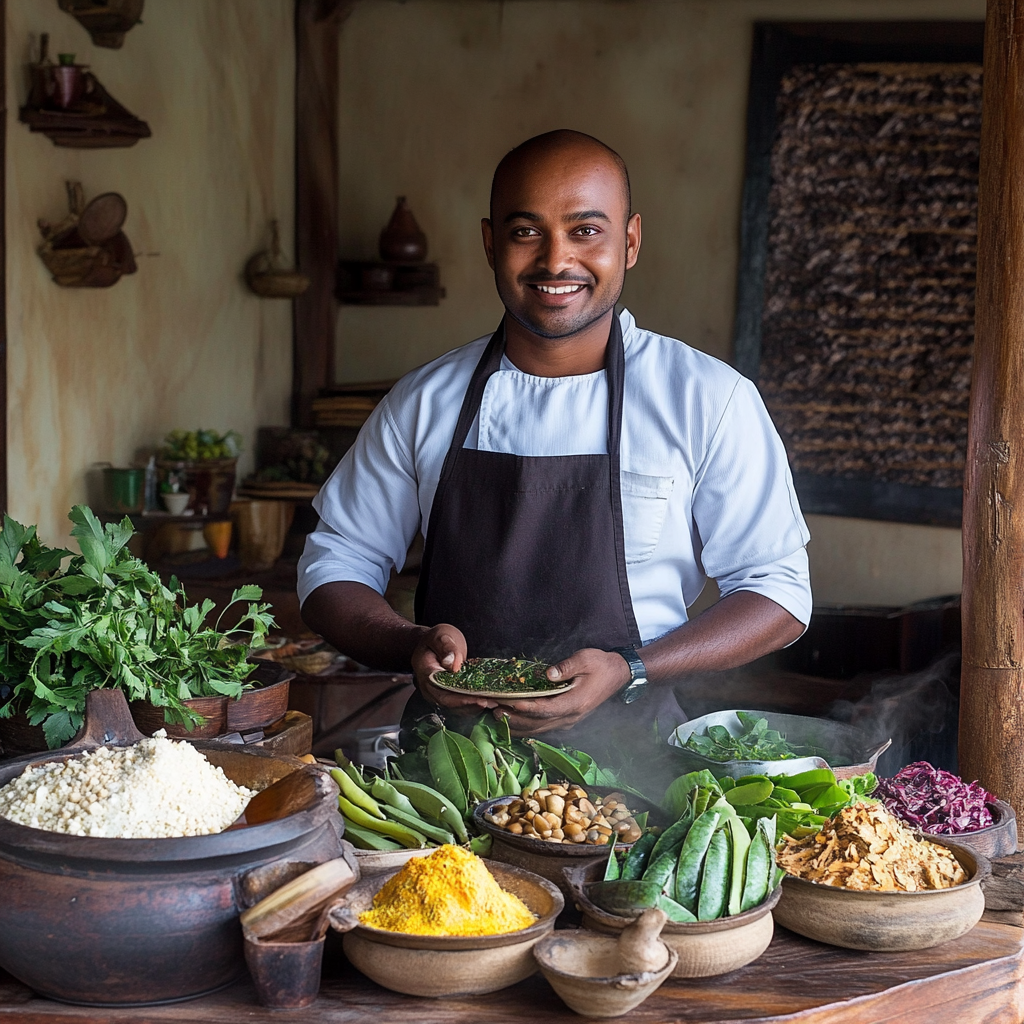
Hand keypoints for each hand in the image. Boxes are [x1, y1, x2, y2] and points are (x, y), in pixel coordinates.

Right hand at [410, 624, 499, 712]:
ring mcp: (437, 694)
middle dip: (471, 706)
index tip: (479, 700)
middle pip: (449, 704)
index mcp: (426, 673)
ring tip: (494, 703)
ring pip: (455, 708)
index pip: (442, 693)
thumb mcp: (441, 635)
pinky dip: (473, 705)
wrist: (431, 644)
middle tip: (492, 703)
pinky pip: (459, 705)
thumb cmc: (436, 639)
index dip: (461, 700)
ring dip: (474, 707)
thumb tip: (452, 664)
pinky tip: (489, 701)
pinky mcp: (447, 695)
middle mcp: (429, 688)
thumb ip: (446, 648)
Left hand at [493, 648, 630, 735]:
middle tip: (492, 709)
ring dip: (517, 724)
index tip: (506, 701)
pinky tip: (512, 722)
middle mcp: (571, 716)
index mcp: (575, 702)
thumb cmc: (601, 665)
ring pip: (538, 729)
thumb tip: (548, 674)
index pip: (545, 709)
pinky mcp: (567, 720)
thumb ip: (566, 667)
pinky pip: (543, 728)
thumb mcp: (585, 659)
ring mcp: (569, 721)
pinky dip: (526, 727)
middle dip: (514, 718)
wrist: (618, 675)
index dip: (524, 707)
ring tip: (496, 715)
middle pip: (538, 723)